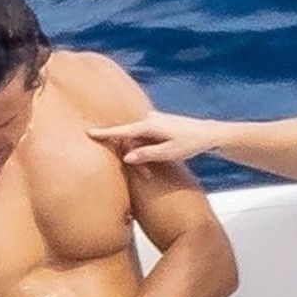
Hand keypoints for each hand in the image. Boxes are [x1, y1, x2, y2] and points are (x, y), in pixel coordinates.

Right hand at [88, 111, 220, 164]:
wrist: (208, 134)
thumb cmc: (190, 143)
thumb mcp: (170, 153)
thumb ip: (147, 155)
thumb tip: (127, 157)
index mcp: (150, 125)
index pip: (122, 131)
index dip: (105, 133)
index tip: (88, 133)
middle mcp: (149, 119)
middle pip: (129, 137)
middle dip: (130, 155)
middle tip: (145, 176)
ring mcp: (153, 119)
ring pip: (137, 138)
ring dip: (139, 153)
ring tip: (151, 173)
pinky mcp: (158, 123)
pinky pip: (144, 136)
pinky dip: (144, 148)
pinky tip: (152, 158)